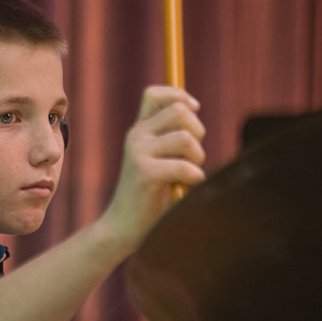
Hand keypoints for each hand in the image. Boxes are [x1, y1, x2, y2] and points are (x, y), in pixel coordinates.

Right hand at [99, 85, 205, 250]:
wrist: (124, 226)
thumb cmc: (149, 195)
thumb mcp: (158, 158)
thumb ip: (170, 137)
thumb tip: (194, 110)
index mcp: (139, 130)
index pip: (155, 94)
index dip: (179, 95)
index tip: (194, 110)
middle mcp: (136, 136)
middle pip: (179, 111)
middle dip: (198, 130)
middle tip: (194, 154)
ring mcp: (138, 153)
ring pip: (185, 137)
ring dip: (198, 156)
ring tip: (191, 173)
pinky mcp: (144, 173)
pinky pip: (184, 166)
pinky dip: (195, 177)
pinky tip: (189, 186)